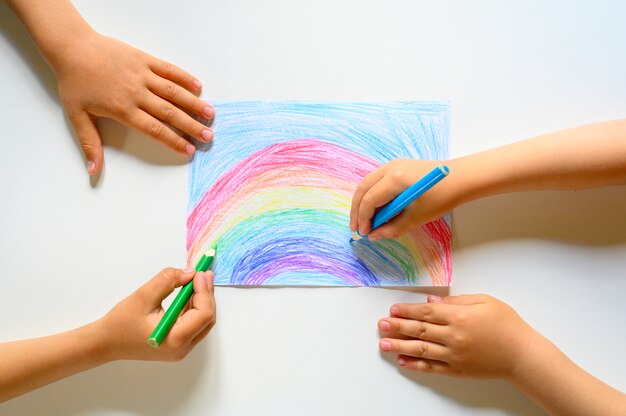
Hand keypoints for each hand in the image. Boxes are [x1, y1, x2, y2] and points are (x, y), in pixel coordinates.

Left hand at [51, 31, 213, 174]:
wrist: (72, 48)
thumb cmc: (74, 83)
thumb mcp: (77, 117)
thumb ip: (90, 144)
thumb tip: (93, 171)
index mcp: (123, 109)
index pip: (154, 129)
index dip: (173, 141)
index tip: (189, 150)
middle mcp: (137, 93)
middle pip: (169, 113)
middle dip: (191, 126)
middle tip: (208, 136)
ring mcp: (142, 74)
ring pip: (173, 92)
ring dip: (193, 103)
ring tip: (210, 114)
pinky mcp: (144, 59)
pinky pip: (168, 69)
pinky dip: (184, 77)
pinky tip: (198, 86)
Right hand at [97, 267, 215, 361]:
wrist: (105, 342)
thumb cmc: (120, 323)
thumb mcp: (144, 296)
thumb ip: (168, 281)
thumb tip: (190, 273)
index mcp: (175, 340)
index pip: (203, 315)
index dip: (204, 292)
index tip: (199, 274)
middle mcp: (182, 348)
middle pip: (207, 318)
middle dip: (207, 294)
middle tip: (203, 273)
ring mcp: (180, 348)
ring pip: (202, 321)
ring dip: (202, 299)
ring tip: (199, 278)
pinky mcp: (176, 344)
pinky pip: (193, 324)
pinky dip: (194, 307)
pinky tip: (191, 291)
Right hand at [349, 159, 459, 240]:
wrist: (459, 178)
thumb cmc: (441, 197)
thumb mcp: (417, 217)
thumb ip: (393, 228)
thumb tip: (374, 236)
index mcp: (396, 179)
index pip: (370, 200)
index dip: (364, 218)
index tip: (364, 233)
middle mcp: (390, 168)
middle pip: (363, 189)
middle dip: (357, 210)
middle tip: (356, 228)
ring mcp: (392, 164)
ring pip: (367, 184)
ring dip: (362, 202)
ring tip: (361, 220)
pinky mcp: (396, 166)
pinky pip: (376, 181)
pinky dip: (371, 195)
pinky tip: (374, 209)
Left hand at [378, 294, 538, 378]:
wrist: (522, 355)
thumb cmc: (507, 325)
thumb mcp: (484, 301)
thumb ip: (456, 301)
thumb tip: (431, 302)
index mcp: (459, 317)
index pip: (426, 312)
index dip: (407, 310)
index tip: (393, 309)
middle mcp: (453, 337)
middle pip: (419, 330)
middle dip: (397, 326)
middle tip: (381, 324)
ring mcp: (454, 355)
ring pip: (421, 349)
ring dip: (399, 346)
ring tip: (383, 344)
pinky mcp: (457, 369)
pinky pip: (432, 367)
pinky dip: (415, 364)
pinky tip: (403, 361)